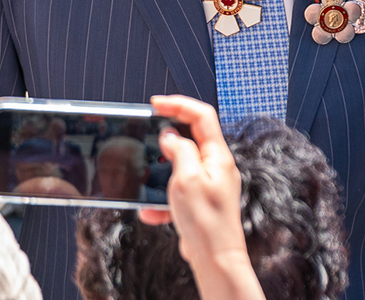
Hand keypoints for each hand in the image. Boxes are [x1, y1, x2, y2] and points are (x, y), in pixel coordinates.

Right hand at [138, 96, 263, 299]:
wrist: (216, 260)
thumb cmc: (206, 222)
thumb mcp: (186, 179)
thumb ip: (178, 151)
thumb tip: (169, 136)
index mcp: (217, 156)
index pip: (201, 115)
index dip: (178, 104)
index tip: (156, 104)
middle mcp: (216, 167)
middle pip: (191, 138)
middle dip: (166, 138)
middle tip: (147, 135)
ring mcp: (209, 185)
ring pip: (180, 165)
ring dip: (161, 172)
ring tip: (148, 180)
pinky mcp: (200, 202)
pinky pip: (177, 191)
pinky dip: (162, 198)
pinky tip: (151, 211)